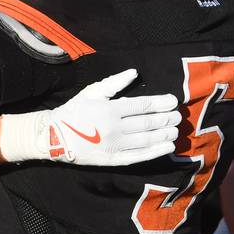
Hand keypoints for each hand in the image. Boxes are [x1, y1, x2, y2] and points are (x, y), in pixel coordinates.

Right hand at [47, 69, 179, 165]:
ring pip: (147, 140)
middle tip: (178, 117)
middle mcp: (115, 127)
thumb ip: (114, 83)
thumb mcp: (92, 92)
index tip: (173, 102)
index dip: (161, 103)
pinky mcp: (113, 160)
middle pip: (148, 123)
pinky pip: (139, 156)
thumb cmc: (75, 111)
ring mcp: (115, 145)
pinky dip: (155, 152)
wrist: (55, 136)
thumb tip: (134, 73)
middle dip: (166, 119)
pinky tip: (167, 147)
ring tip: (175, 131)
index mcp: (110, 109)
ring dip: (164, 135)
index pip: (143, 106)